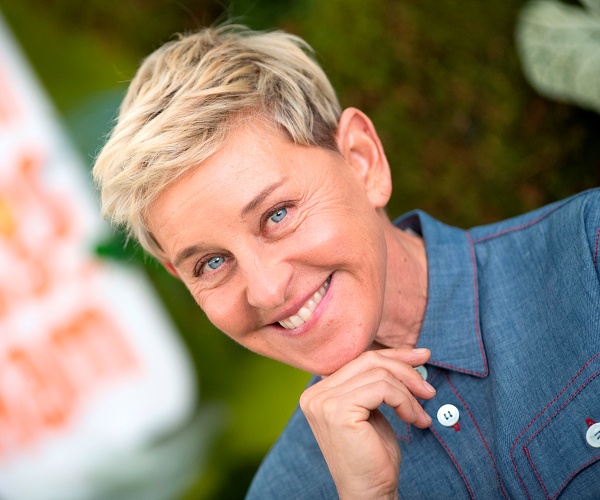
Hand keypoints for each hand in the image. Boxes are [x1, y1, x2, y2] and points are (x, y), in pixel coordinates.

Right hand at [299, 348, 434, 498]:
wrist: (368, 494)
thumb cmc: (373, 456)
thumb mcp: (374, 410)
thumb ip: (377, 382)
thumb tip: (412, 353)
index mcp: (320, 391)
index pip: (359, 360)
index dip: (393, 355)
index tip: (422, 356)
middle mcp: (315, 393)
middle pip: (368, 360)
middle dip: (405, 369)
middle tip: (428, 388)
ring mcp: (324, 401)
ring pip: (379, 374)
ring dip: (408, 393)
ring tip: (420, 415)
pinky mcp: (338, 410)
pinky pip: (382, 389)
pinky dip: (405, 401)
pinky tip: (412, 420)